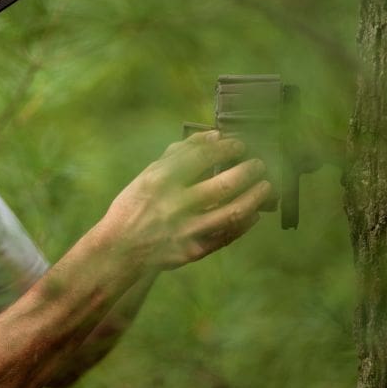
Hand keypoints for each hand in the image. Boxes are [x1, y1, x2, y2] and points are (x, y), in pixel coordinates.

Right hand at [101, 130, 271, 269]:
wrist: (120, 248)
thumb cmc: (136, 205)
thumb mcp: (149, 175)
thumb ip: (178, 154)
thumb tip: (212, 136)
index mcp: (159, 182)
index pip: (201, 158)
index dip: (226, 148)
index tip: (239, 144)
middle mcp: (173, 206)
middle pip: (223, 185)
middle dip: (248, 171)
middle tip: (258, 164)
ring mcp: (184, 231)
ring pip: (233, 212)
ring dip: (255, 197)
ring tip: (266, 186)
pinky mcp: (193, 251)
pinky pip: (228, 235)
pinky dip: (245, 223)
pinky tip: (254, 212)